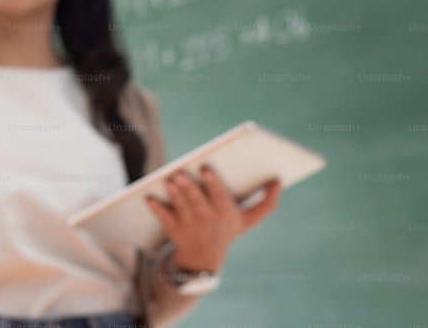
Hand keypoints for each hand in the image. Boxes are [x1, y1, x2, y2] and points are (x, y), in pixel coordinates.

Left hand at [145, 166, 280, 271]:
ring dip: (175, 195)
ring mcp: (190, 226)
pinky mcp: (173, 229)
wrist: (205, 259)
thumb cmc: (228, 230)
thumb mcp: (250, 220)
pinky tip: (148, 197)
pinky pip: (163, 218)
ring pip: (181, 208)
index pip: (220, 198)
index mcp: (227, 215)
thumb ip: (267, 203)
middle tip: (181, 173)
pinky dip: (156, 208)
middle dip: (190, 188)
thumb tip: (278, 181)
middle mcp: (208, 221)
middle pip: (198, 202)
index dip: (213, 183)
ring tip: (170, 180)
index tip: (206, 168)